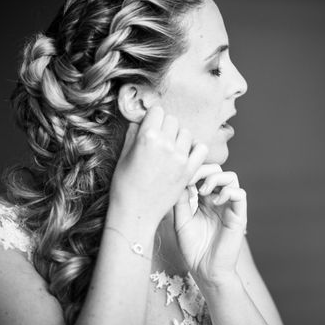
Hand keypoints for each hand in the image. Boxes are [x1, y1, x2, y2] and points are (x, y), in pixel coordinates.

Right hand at [109, 106, 207, 227]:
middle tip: (160, 140)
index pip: (157, 111)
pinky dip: (195, 148)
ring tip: (171, 149)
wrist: (136, 213)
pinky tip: (186, 154)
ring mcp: (180, 157)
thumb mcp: (123, 155)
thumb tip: (140, 120)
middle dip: (166, 127)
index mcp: (147, 137)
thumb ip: (133, 134)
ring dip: (179, 137)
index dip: (153, 118)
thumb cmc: (125, 186)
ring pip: (186, 132)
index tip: (151, 126)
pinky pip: (201, 148)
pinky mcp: (189, 170)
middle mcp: (165, 144)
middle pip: (172, 120)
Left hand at [173, 164, 246, 286]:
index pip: (203, 174)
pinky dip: (228, 192)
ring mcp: (229, 207)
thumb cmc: (193, 249)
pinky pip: (240, 194)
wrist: (205, 271)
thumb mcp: (181, 221)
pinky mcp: (239, 216)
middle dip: (204, 170)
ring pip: (231, 177)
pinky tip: (214, 202)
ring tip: (203, 191)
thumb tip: (180, 179)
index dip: (194, 170)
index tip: (180, 177)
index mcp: (204, 200)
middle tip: (191, 180)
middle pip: (218, 170)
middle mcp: (218, 200)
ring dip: (216, 178)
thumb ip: (181, 201)